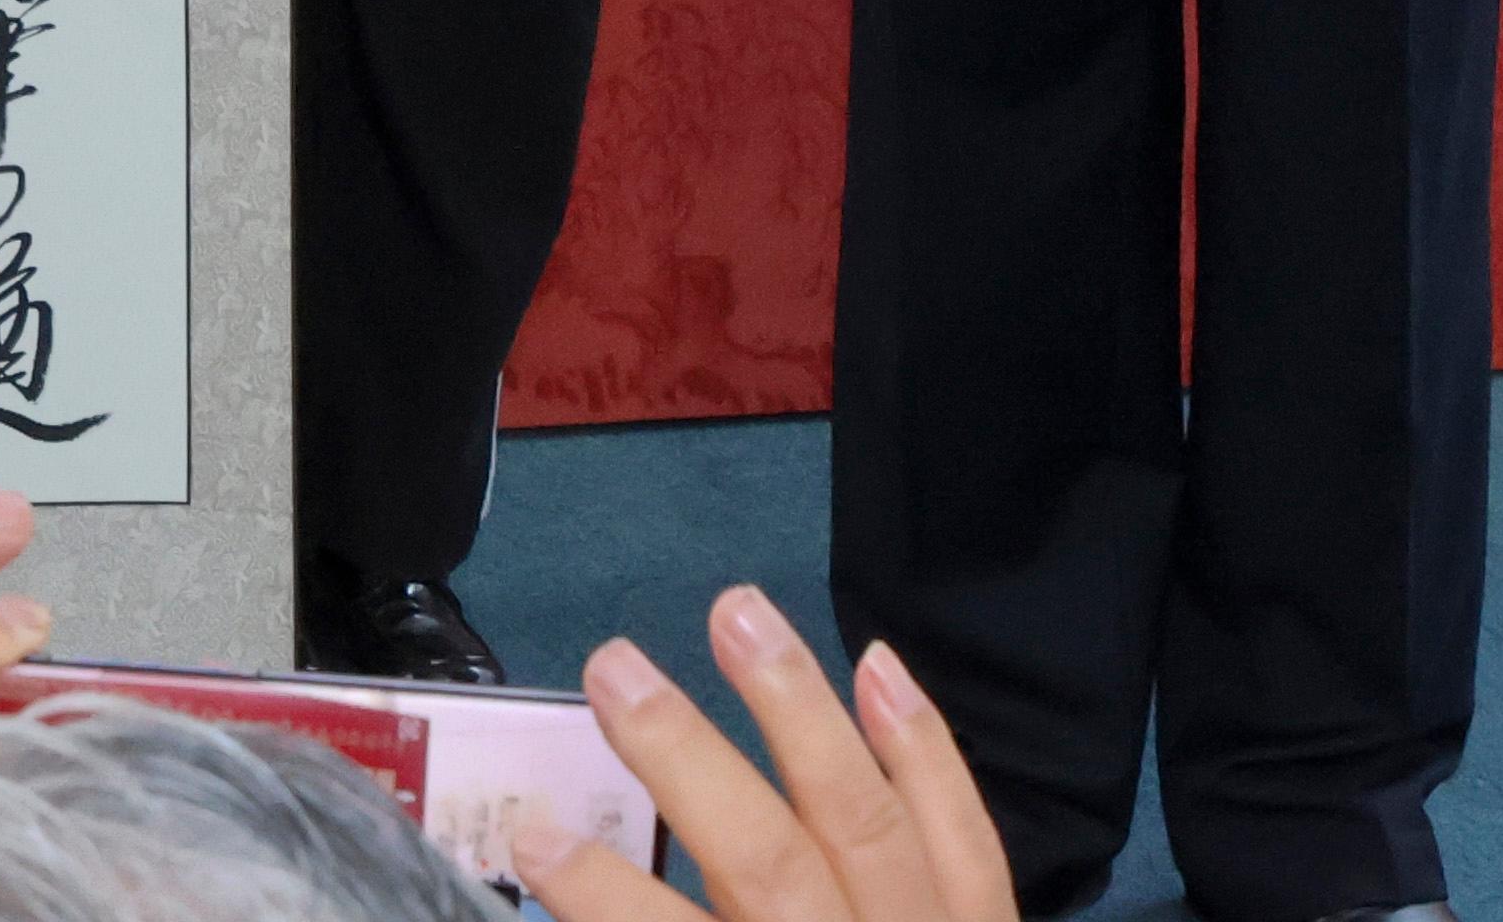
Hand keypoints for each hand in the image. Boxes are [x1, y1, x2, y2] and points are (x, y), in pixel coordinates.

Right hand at [521, 587, 1019, 921]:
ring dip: (800, 709)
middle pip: (780, 872)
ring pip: (874, 825)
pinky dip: (923, 746)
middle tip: (612, 666)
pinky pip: (967, 837)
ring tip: (735, 609)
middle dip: (691, 763)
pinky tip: (878, 663)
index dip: (611, 900)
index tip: (534, 831)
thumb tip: (570, 892)